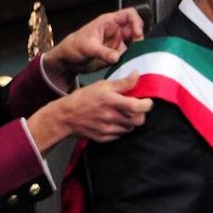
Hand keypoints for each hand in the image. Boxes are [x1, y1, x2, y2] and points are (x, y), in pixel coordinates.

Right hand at [27, 71, 152, 150]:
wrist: (65, 116)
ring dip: (131, 121)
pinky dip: (121, 128)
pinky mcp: (104, 138)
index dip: (147, 104)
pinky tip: (114, 121)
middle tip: (136, 108)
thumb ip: (122, 82)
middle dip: (141, 114)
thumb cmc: (83, 98)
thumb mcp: (102, 85)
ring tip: (123, 114)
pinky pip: (120, 135)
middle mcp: (111, 117)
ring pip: (130, 128)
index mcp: (112, 101)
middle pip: (138, 121)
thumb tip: (137, 74)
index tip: (146, 101)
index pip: (138, 107)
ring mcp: (108, 129)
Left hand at [43, 7, 145, 83]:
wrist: (67, 59)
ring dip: (135, 50)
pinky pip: (127, 55)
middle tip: (138, 49)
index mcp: (108, 22)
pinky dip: (130, 59)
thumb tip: (116, 57)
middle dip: (138, 39)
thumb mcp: (87, 47)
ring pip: (133, 43)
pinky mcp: (115, 53)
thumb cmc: (73, 46)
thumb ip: (103, 52)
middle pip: (134, 30)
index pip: (129, 14)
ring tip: (134, 58)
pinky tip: (128, 64)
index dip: (136, 22)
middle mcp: (115, 31)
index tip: (137, 33)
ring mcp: (116, 42)